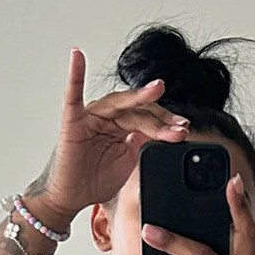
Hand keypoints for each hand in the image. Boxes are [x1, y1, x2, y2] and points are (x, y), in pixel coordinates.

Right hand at [31, 45, 192, 222]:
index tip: (184, 130)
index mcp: (122, 125)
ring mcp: (91, 116)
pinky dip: (75, 75)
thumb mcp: (128, 162)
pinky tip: (77, 57)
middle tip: (180, 123)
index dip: (166, 125)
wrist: (71, 197)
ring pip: (119, 104)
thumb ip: (143, 145)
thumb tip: (166, 135)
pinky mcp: (73, 121)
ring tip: (157, 88)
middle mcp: (108, 116)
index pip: (147, 119)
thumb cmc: (94, 180)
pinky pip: (73, 96)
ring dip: (139, 96)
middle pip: (138, 111)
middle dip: (161, 117)